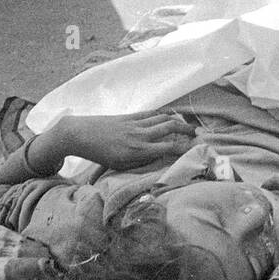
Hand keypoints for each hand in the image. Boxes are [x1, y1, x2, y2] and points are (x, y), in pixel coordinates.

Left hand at [63, 110, 197, 170]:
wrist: (80, 135)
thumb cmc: (99, 154)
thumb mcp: (121, 165)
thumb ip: (141, 161)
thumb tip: (159, 158)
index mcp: (139, 151)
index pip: (170, 148)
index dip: (185, 148)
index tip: (196, 149)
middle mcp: (141, 136)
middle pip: (171, 129)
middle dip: (187, 131)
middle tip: (198, 135)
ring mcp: (136, 124)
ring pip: (163, 119)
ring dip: (178, 121)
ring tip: (188, 125)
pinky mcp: (130, 116)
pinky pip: (152, 114)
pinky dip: (164, 114)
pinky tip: (171, 115)